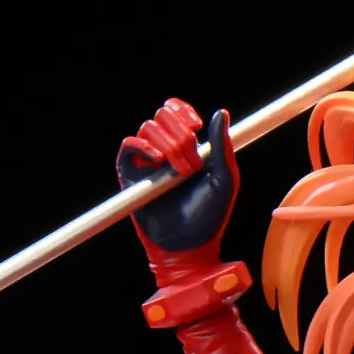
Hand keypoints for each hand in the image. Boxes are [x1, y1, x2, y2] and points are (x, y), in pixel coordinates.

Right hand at [118, 98, 239, 261]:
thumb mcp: (225, 178)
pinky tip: (157, 159)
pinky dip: (142, 146)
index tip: (196, 125)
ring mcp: (147, 161)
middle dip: (180, 134)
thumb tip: (220, 113)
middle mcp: (166, 149)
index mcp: (188, 146)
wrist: (189, 243)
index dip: (183, 110)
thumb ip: (222, 145)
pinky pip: (128, 145)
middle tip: (193, 164)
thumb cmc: (211, 213)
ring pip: (148, 128)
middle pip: (162, 116)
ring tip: (182, 172)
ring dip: (169, 146)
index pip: (176, 112)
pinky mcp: (131, 175)